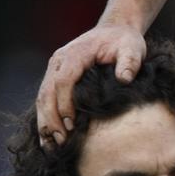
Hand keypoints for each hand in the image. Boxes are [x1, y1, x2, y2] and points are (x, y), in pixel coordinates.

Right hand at [37, 26, 145, 145]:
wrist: (114, 31)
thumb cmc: (123, 41)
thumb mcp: (132, 48)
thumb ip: (129, 62)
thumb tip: (124, 78)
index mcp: (74, 53)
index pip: (63, 80)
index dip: (65, 103)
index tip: (71, 123)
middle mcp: (58, 61)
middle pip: (47, 92)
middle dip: (51, 118)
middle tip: (61, 140)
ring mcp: (54, 69)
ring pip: (42, 97)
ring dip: (45, 121)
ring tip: (52, 144)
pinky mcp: (54, 78)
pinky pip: (45, 99)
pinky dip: (45, 118)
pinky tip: (48, 137)